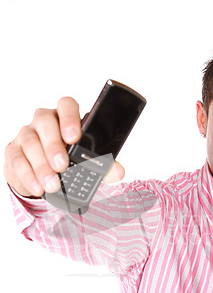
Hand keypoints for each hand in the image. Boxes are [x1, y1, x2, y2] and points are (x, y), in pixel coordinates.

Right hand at [4, 97, 123, 196]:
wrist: (42, 175)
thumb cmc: (68, 161)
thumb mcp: (86, 162)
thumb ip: (104, 166)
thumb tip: (118, 171)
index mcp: (65, 117)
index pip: (66, 105)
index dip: (69, 118)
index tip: (74, 137)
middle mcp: (44, 121)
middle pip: (44, 122)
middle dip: (53, 144)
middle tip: (62, 165)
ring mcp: (26, 135)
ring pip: (30, 142)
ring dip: (42, 165)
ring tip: (53, 184)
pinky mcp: (14, 151)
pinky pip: (18, 160)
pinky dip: (29, 175)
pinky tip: (39, 187)